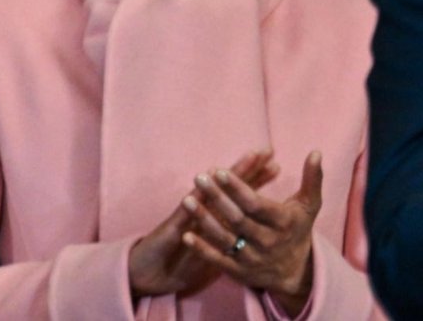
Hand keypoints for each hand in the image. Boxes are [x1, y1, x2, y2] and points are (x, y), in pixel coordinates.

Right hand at [129, 150, 278, 299]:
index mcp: (215, 218)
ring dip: (220, 181)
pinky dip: (189, 206)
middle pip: (228, 188)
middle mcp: (203, 212)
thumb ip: (228, 235)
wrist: (148, 271)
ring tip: (234, 164)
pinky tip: (195, 193)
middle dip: (247, 170)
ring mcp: (186, 217)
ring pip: (207, 195)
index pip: (241, 196)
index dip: (257, 180)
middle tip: (264, 151)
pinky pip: (182, 218)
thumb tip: (251, 226)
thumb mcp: (210, 250)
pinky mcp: (171, 230)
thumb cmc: (181, 261)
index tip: (275, 163)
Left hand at [181, 151, 322, 316]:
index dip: (237, 188)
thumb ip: (312, 179)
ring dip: (204, 220)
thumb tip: (316, 152)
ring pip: (225, 239)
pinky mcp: (239, 272)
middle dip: (217, 198)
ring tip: (187, 200)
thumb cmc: (298, 229)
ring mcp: (252, 259)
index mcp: (283, 223)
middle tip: (199, 177)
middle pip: (238, 219)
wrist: (296, 273)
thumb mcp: (309, 206)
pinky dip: (201, 249)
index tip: (219, 171)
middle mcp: (267, 242)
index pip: (256, 204)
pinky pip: (218, 260)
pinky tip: (185, 234)